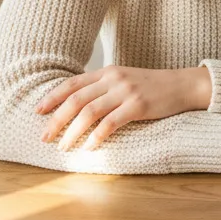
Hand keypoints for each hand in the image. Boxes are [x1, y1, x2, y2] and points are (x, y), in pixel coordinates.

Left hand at [37, 66, 211, 150]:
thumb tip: (76, 104)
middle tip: (44, 137)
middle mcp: (114, 79)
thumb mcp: (125, 80)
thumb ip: (103, 87)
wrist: (182, 85)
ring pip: (89, 112)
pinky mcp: (138, 105)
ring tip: (63, 147)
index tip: (38, 112)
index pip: (72, 83)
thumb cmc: (152, 86)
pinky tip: (90, 148)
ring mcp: (126, 91)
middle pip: (76, 100)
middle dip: (56, 120)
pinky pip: (111, 123)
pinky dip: (97, 137)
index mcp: (108, 71)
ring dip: (72, 132)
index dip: (52, 97)